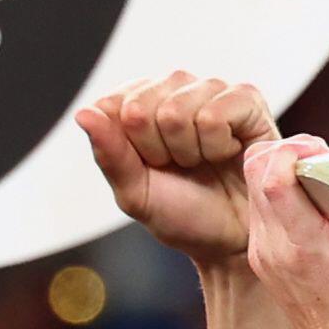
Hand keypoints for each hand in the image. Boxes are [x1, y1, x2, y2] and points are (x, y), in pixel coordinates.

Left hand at [79, 75, 279, 266]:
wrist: (233, 240)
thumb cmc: (184, 213)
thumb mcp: (135, 193)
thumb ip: (109, 154)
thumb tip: (83, 113)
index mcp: (140, 102)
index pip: (111, 106)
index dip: (128, 147)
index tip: (150, 166)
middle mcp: (173, 87)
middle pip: (139, 108)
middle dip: (158, 151)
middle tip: (181, 167)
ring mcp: (210, 88)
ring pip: (176, 112)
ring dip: (190, 152)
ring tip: (205, 162)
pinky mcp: (245, 98)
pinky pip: (213, 116)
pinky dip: (217, 147)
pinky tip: (229, 153)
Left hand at [244, 137, 328, 328]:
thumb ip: (310, 198)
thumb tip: (297, 155)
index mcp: (284, 237)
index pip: (265, 162)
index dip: (296, 147)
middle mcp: (268, 247)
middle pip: (260, 172)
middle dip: (292, 158)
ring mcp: (272, 263)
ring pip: (267, 194)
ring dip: (294, 181)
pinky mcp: (280, 276)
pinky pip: (276, 222)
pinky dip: (295, 208)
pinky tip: (325, 220)